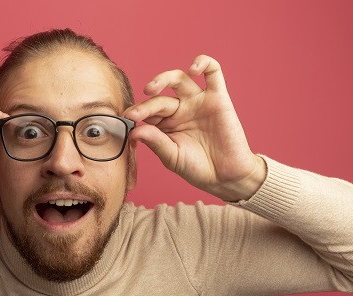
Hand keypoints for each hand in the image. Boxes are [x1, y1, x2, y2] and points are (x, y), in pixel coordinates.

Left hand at [124, 55, 265, 200]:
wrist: (226, 175)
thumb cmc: (197, 168)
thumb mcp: (172, 157)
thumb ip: (155, 142)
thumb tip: (134, 131)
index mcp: (165, 124)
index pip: (147, 112)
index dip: (136, 114)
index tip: (126, 122)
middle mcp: (180, 109)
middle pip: (159, 98)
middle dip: (146, 106)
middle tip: (135, 115)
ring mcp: (198, 102)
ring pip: (179, 79)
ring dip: (163, 78)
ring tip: (151, 89)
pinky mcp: (218, 98)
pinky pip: (212, 72)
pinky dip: (203, 63)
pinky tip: (193, 69)